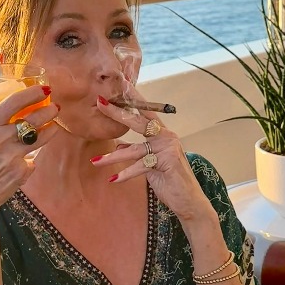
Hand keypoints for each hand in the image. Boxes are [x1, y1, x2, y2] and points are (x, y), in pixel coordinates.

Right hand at [0, 86, 58, 223]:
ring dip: (51, 130)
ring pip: (41, 137)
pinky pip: (32, 160)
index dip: (31, 93)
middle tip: (55, 107)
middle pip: (33, 119)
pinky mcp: (20, 172)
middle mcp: (0, 140)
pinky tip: (28, 158)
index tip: (42, 89)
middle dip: (48, 111)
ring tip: (53, 126)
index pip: (13, 103)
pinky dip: (31, 158)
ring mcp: (12, 156)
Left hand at [93, 84, 214, 226]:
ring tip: (95, 161)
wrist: (189, 201)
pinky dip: (126, 174)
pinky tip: (113, 179)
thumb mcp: (150, 163)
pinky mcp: (165, 163)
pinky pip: (140, 166)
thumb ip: (137, 152)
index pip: (146, 112)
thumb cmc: (170, 180)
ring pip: (134, 150)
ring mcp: (167, 149)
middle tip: (100, 103)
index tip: (121, 84)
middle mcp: (166, 137)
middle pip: (139, 121)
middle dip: (118, 112)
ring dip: (113, 157)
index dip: (134, 98)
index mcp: (163, 134)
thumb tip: (119, 145)